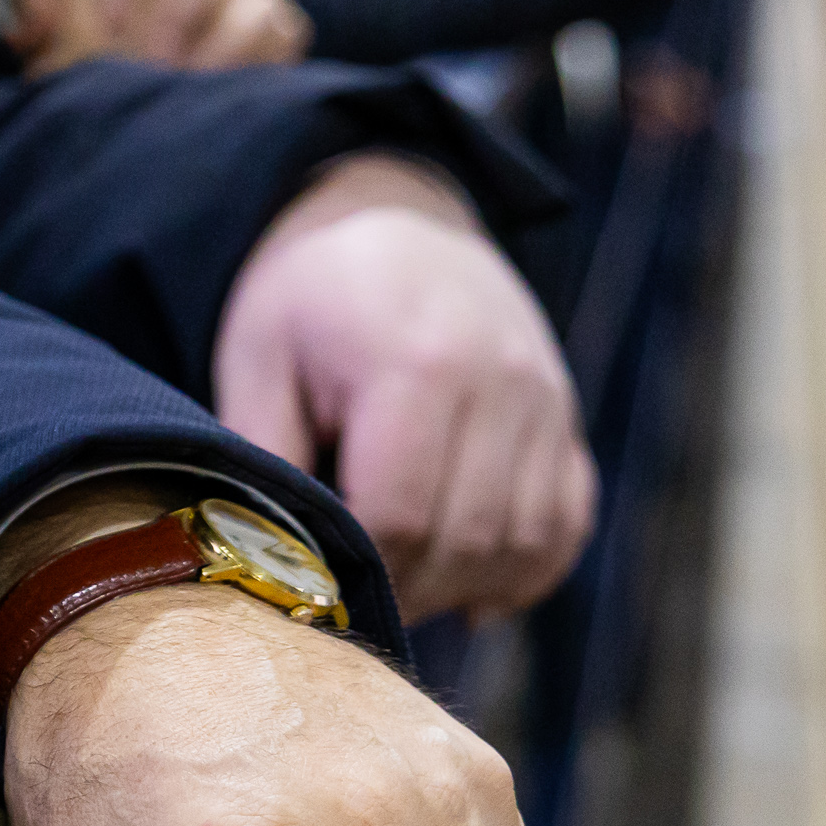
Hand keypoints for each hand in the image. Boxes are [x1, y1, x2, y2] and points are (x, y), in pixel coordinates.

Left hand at [213, 156, 591, 622]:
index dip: (359, 572)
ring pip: (526, 541)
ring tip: (406, 594)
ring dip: (467, 588)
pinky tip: (474, 589)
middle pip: (466, 540)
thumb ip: (262, 453)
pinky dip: (527, 569)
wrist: (396, 221)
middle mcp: (500, 385)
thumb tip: (267, 551)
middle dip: (410, 591)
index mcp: (415, 367)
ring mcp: (546, 401)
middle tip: (355, 605)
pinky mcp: (566, 417)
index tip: (317, 590)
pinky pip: (567, 522)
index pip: (397, 517)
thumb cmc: (312, 296)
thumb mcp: (258, 356)